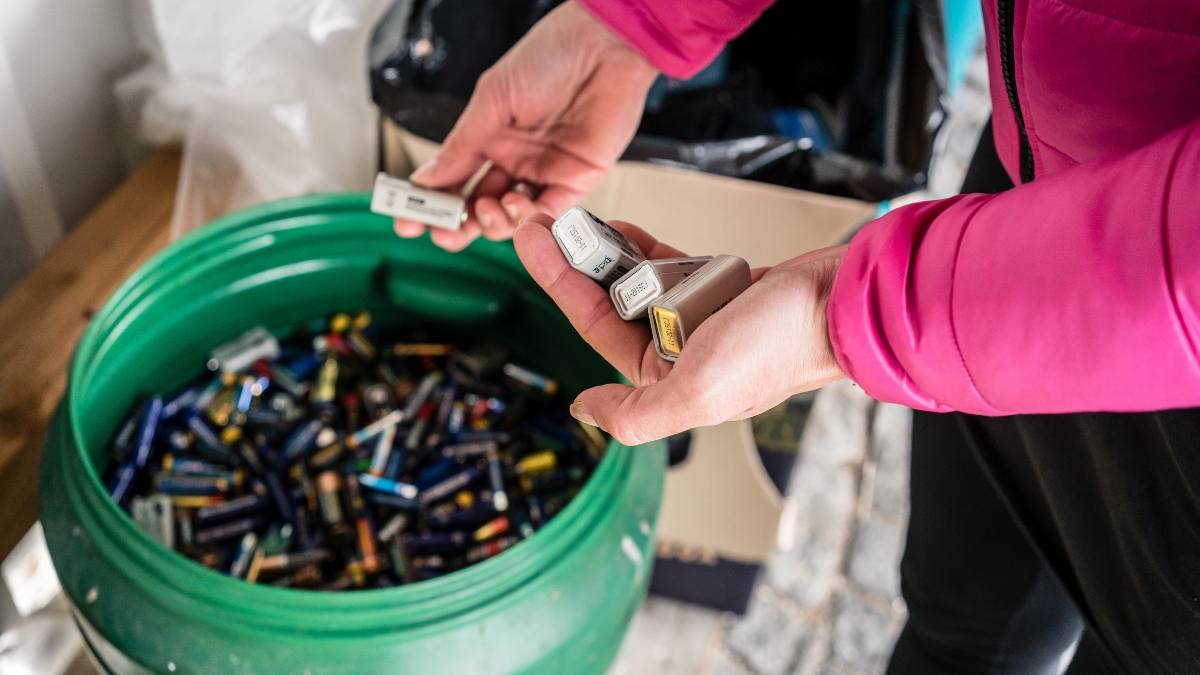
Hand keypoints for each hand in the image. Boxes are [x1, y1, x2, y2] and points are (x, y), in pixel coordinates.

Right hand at [394, 1, 658, 251]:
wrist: (603, 47)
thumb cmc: (551, 56)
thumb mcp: (493, 99)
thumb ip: (462, 145)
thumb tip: (428, 179)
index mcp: (488, 136)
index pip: (453, 180)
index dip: (431, 204)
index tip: (408, 220)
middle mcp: (514, 158)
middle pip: (479, 207)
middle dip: (459, 225)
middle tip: (445, 231)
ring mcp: (544, 171)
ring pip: (511, 218)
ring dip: (493, 221)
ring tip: (488, 206)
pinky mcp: (576, 180)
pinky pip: (548, 213)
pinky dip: (529, 220)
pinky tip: (516, 208)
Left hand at [514, 213, 846, 444]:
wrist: (841, 300)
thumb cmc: (778, 346)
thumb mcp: (697, 392)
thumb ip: (635, 414)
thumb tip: (584, 411)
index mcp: (668, 383)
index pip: (597, 328)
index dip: (560, 284)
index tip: (534, 245)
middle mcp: (680, 354)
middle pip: (612, 302)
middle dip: (577, 264)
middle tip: (549, 223)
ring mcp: (700, 319)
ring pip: (639, 282)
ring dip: (610, 253)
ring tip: (581, 221)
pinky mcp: (723, 289)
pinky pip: (673, 266)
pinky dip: (647, 249)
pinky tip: (623, 231)